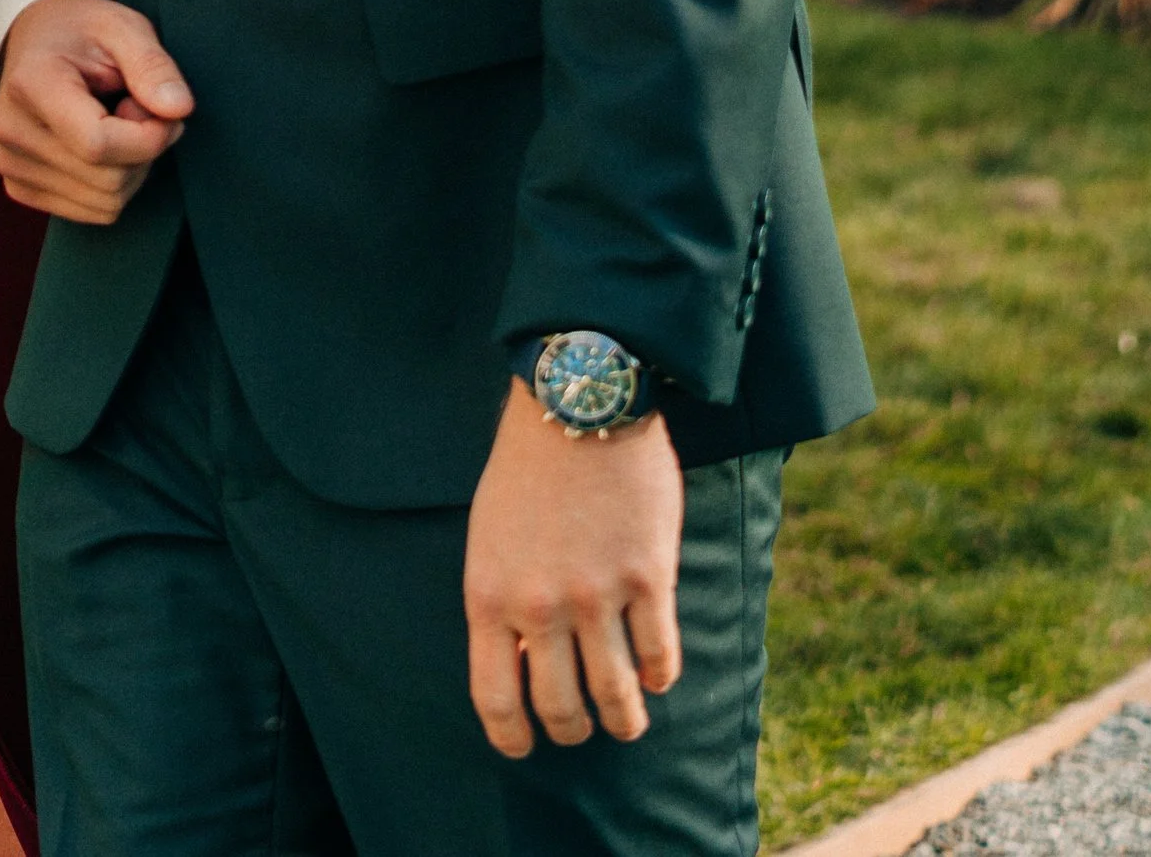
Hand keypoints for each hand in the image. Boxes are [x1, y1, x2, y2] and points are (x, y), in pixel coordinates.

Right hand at [0, 0, 190, 225]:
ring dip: (132, 168)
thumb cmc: (83, 31)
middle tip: (139, 107)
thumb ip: (153, 65)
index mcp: (30, 83)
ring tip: (117, 122)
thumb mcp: (123, 28)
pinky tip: (102, 146)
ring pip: (106, 203)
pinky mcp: (19, 186)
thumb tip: (179, 109)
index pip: (97, 144)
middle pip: (108, 180)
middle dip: (145, 149)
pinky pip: (93, 212)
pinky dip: (113, 185)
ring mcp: (10, 163)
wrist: (35, 39)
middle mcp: (11, 130)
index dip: (148, 138)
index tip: (166, 111)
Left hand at [464, 381, 684, 758]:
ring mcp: (597, 596)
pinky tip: (658, 674)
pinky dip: (660, 675)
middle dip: (573, 729)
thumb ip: (503, 599)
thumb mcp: (490, 536)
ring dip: (624, 719)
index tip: (525, 747)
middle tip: (584, 727)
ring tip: (628, 721)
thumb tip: (524, 662)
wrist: (579, 403)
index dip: (512, 737)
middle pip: (560, 708)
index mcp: (490, 596)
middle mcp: (541, 608)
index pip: (494, 699)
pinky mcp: (649, 579)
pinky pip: (660, 657)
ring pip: (617, 696)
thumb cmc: (528, 467)